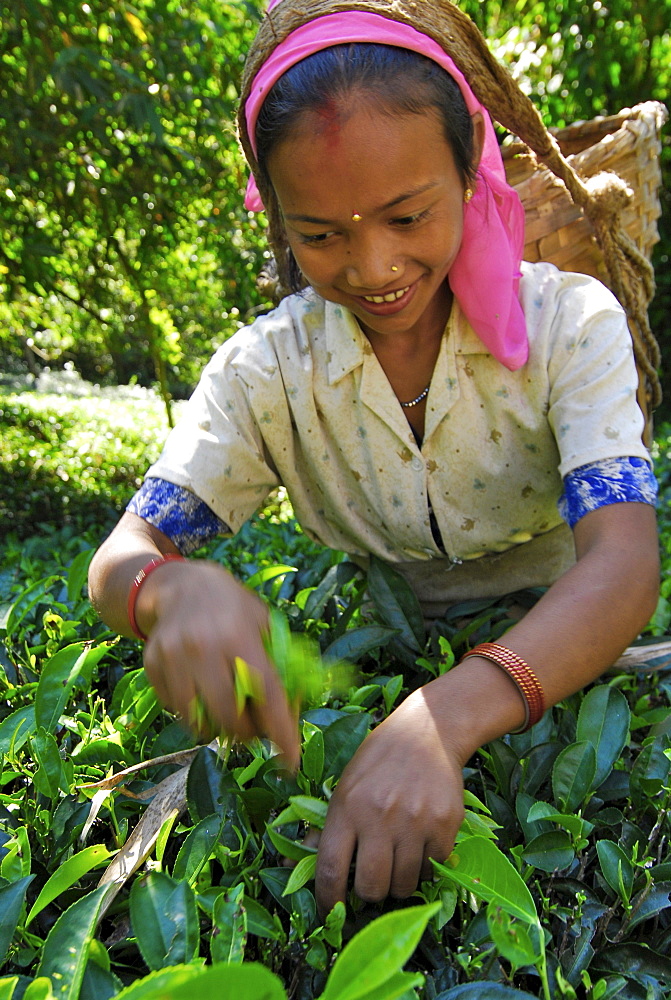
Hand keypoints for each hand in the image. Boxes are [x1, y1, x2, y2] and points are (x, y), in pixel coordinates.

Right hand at [139, 560, 299, 768]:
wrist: (180, 586)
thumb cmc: (232, 607)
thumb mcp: (263, 621)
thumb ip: (280, 660)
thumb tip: (296, 707)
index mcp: (238, 634)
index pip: (265, 692)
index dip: (280, 730)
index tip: (290, 760)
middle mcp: (202, 647)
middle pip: (228, 715)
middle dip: (246, 733)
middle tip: (255, 730)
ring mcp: (172, 657)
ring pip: (197, 720)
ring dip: (217, 728)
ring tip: (229, 714)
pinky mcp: (152, 666)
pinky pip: (175, 710)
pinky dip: (193, 713)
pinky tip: (203, 695)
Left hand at [315, 686, 465, 914]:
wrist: (427, 732)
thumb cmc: (377, 762)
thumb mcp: (343, 788)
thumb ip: (322, 831)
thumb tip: (290, 868)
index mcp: (347, 807)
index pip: (330, 870)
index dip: (328, 899)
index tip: (331, 909)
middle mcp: (380, 816)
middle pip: (371, 888)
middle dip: (369, 892)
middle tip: (373, 878)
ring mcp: (415, 821)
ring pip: (404, 885)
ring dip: (399, 881)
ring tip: (398, 857)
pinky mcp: (445, 824)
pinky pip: (434, 868)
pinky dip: (426, 865)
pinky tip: (420, 841)